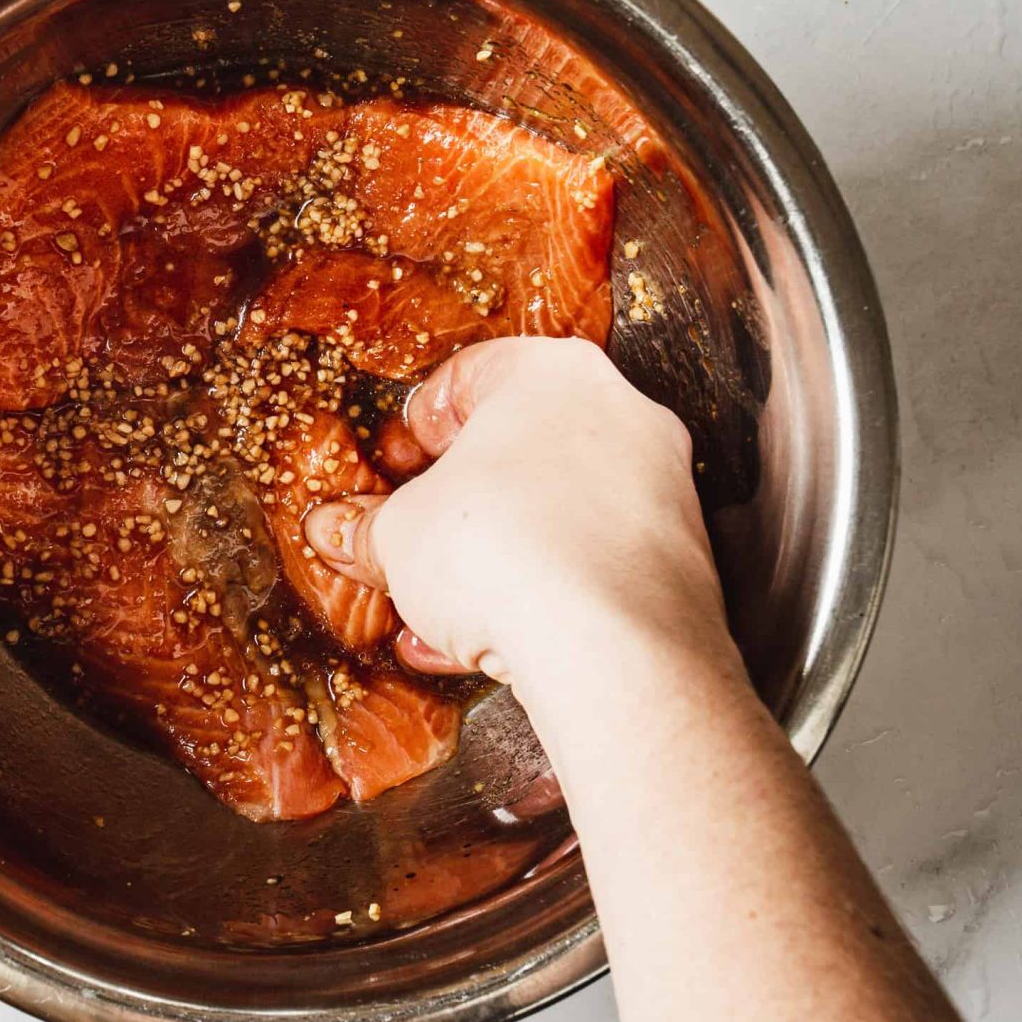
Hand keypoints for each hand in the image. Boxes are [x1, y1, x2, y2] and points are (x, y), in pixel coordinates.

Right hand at [304, 337, 737, 750]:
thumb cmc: (505, 554)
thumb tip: (341, 530)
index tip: (397, 467)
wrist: (608, 649)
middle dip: (462, 502)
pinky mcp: (681, 559)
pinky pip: (596, 564)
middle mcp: (621, 414)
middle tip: (419, 538)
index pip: (470, 376)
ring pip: (562, 512)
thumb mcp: (398, 536)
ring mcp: (661, 486)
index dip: (420, 428)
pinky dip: (548, 594)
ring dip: (501, 557)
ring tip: (446, 610)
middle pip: (522, 447)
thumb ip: (367, 527)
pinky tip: (496, 642)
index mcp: (552, 372)